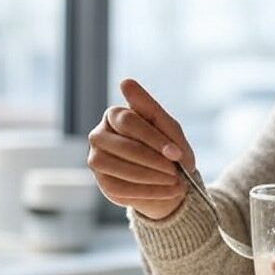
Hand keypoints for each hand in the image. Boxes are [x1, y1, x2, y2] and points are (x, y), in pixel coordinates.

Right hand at [87, 78, 196, 219]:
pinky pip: (120, 188)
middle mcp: (99, 135)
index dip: (155, 139)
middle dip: (154, 161)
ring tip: (176, 183)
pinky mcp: (102, 183)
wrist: (168, 177)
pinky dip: (148, 191)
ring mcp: (96, 160)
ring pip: (118, 168)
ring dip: (151, 177)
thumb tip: (124, 82)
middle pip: (124, 147)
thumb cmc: (165, 145)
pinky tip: (168, 191)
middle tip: (176, 172)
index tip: (177, 154)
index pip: (129, 123)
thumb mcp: (167, 126)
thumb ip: (150, 107)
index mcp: (114, 115)